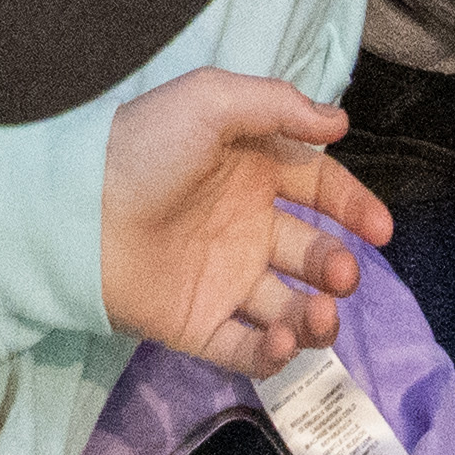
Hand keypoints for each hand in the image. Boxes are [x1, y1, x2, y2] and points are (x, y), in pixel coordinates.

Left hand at [103, 68, 387, 379]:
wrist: (76, 209)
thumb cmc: (143, 146)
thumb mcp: (210, 101)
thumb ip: (279, 105)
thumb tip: (340, 122)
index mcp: (253, 172)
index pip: (320, 190)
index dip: (354, 207)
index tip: (379, 229)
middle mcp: (246, 228)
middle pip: (313, 254)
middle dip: (337, 267)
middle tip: (340, 273)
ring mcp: (224, 280)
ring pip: (290, 308)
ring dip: (316, 317)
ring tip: (318, 314)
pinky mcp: (198, 325)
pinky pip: (247, 349)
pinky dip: (273, 353)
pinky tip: (281, 338)